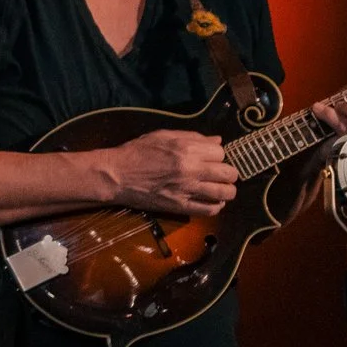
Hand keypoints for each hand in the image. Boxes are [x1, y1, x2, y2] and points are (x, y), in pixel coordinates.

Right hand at [98, 128, 239, 216]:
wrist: (117, 175)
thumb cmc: (137, 152)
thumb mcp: (163, 136)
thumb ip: (192, 137)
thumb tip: (217, 140)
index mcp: (186, 149)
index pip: (221, 152)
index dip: (218, 154)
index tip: (210, 157)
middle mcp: (190, 169)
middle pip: (229, 172)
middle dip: (228, 172)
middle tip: (219, 173)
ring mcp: (187, 189)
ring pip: (225, 192)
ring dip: (227, 189)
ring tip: (219, 187)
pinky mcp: (180, 206)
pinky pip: (209, 210)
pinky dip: (216, 206)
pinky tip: (212, 201)